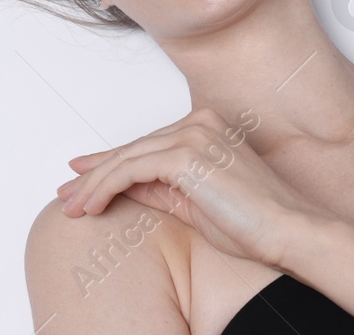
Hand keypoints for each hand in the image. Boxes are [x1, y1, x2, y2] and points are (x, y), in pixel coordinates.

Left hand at [53, 106, 330, 267]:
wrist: (287, 230)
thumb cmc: (252, 222)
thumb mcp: (193, 203)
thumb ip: (160, 188)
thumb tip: (125, 187)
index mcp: (205, 127)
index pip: (146, 144)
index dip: (109, 162)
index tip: (82, 177)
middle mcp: (198, 122)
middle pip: (132, 148)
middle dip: (94, 174)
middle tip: (66, 193)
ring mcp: (193, 134)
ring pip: (126, 158)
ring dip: (93, 184)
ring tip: (72, 206)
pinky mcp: (186, 154)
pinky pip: (131, 169)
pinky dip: (105, 187)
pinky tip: (92, 204)